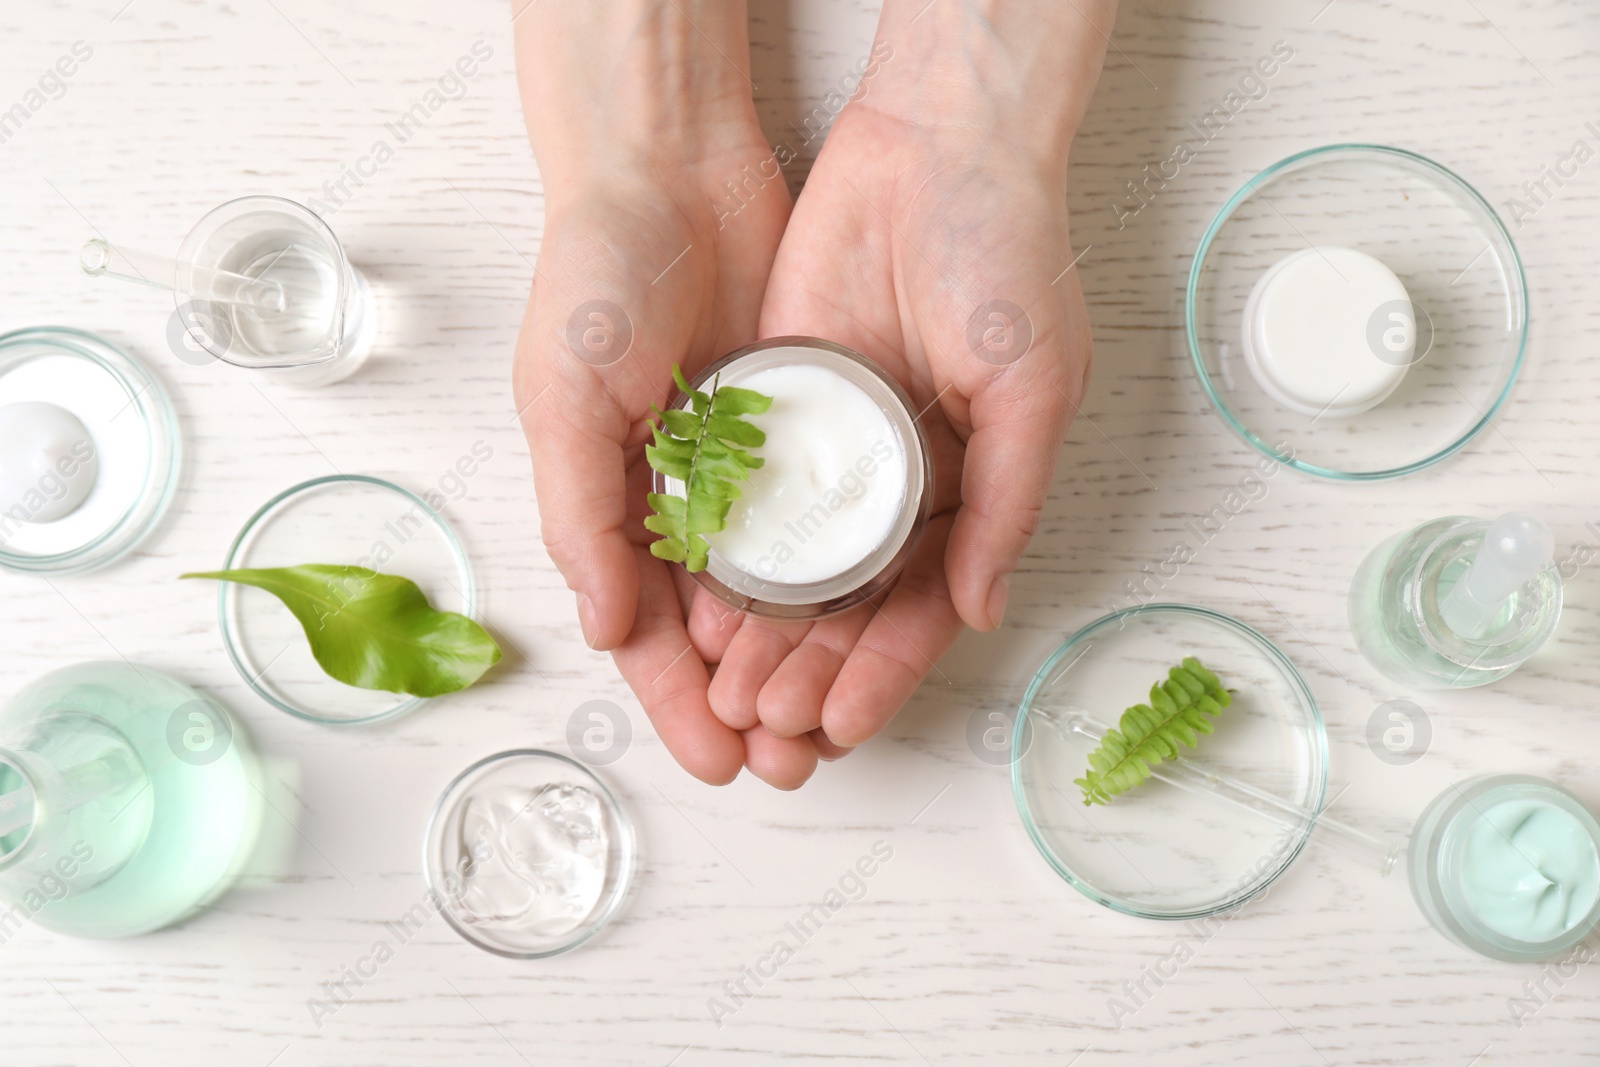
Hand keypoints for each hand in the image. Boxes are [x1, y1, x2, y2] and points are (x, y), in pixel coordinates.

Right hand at [514, 0, 844, 785]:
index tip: (722, 763)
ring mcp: (736, 465)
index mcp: (605, 502)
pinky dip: (834, 576)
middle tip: (794, 763)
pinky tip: (862, 623)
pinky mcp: (793, 424)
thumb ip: (580, 513)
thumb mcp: (565, 397)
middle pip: (712, 630)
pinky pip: (818, 517)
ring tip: (833, 719)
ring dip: (795, 658)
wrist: (667, 167)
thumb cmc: (593, 278)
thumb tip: (604, 628)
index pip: (642, 630)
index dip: (678, 702)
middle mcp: (671, 498)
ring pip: (771, 589)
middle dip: (747, 701)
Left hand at [698, 0, 1111, 757]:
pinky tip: (699, 605)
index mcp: (966, 487)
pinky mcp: (778, 405)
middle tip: (770, 727)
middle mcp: (896, 483)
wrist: (932, 147)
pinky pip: (747, 495)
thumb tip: (982, 607)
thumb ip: (1006, 500)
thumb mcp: (1032, 387)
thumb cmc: (1006, 259)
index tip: (845, 724)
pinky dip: (725, 555)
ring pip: (792, 568)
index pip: (920, 607)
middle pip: (848, 606)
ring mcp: (834, 448)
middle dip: (812, 673)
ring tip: (729, 693)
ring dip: (764, 636)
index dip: (884, 672)